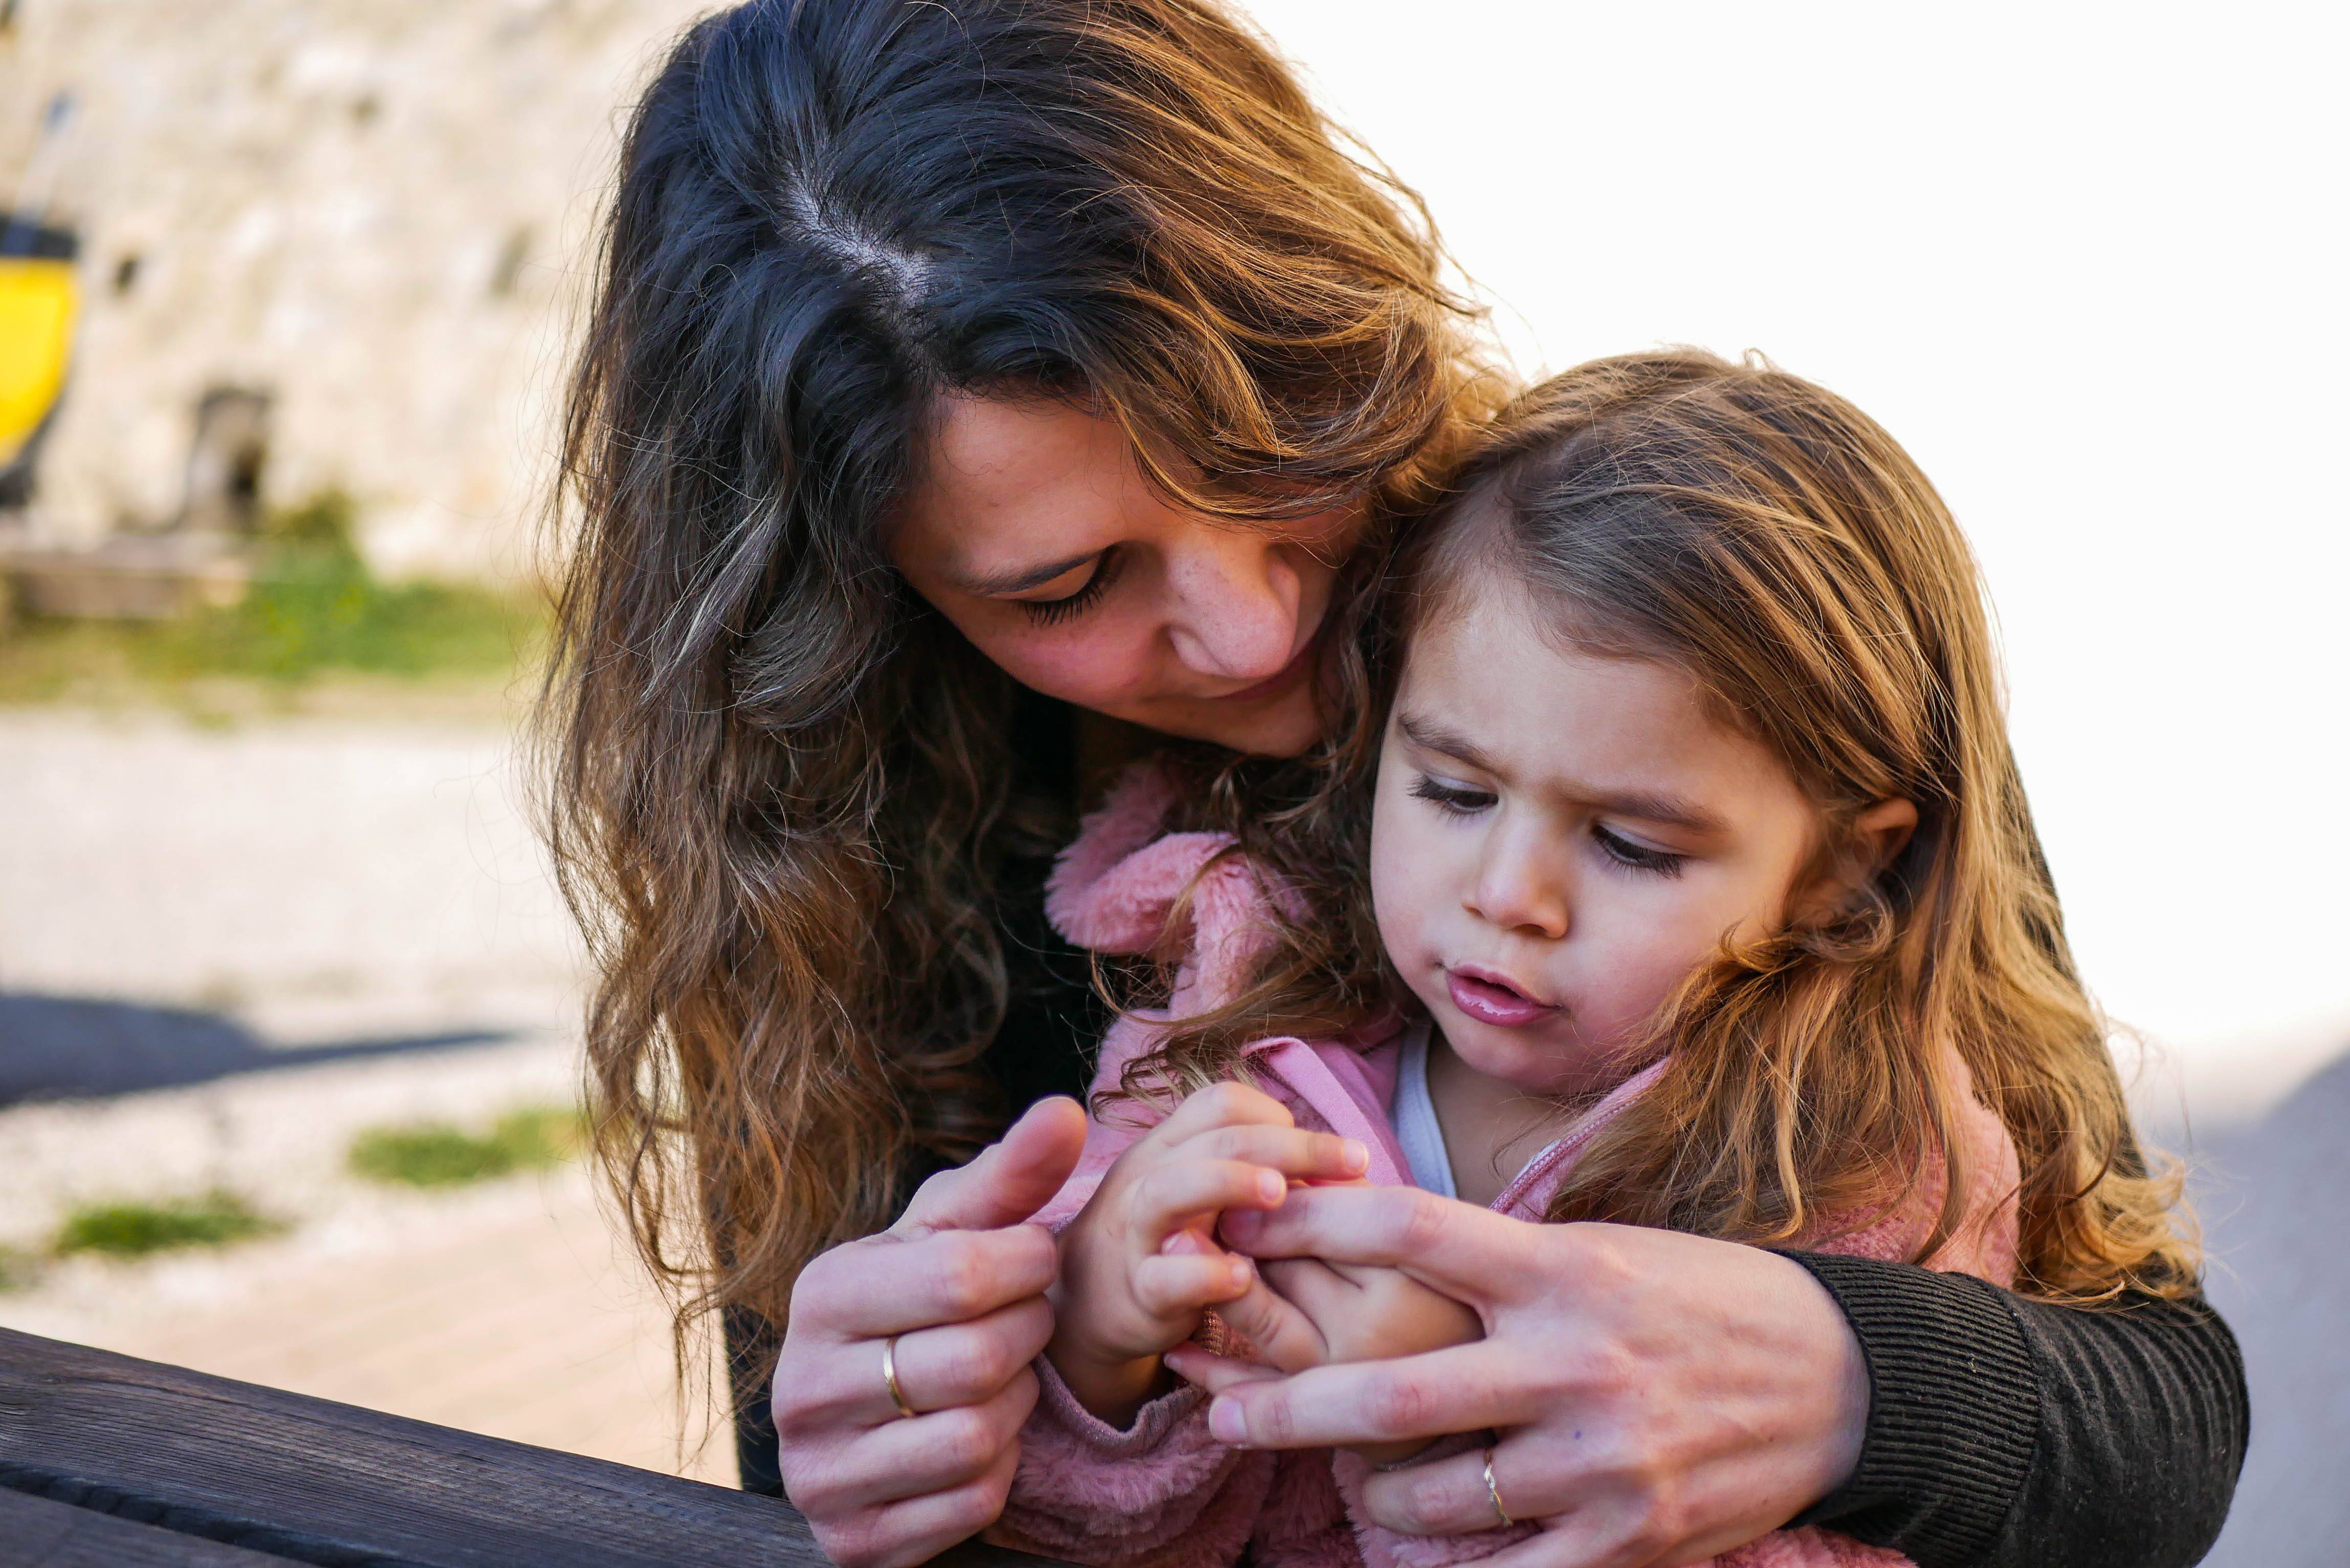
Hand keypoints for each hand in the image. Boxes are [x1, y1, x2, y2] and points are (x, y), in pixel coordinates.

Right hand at [772, 1097, 1086, 1567]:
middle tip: (1026, 1321)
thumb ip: (1009, 1176)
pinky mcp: (851, 1540)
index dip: (1026, 1265)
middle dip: (1027, 1336)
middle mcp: (801, 1387)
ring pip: (974, 1437)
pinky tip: (983, 1438)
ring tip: (1003, 1378)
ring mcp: (819, 1473)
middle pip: (974, 1360)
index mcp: (822, 1294)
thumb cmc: (919, 1302)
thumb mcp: (953, 1233)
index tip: (1032, 1259)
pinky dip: (999, 1470)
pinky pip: (969, 1504)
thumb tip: (1066, 1111)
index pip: (960, 1275)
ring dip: (1017, 1407)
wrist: (868, 1415)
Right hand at [1048, 1082, 1370, 1423]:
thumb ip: (1254, 1169)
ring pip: (1170, 1189)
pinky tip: (1245, 1276)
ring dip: (1229, 1183)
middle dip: (1289, 1146)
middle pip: (1214, 1138)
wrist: (1093, 1300)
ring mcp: (1138, 1231)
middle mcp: (1149, 1174)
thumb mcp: (1208, 1191)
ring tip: (1280, 1196)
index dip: (1283, 1119)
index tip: (1342, 1154)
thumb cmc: (1175, 1237)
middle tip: (1351, 1162)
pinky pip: (1164, 1276)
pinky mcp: (1138, 1291)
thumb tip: (1340, 1165)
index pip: (1223, 1104)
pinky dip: (1204, 1274)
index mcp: (1172, 1144)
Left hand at [1187, 1188, 1868, 1567]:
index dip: (1310, 1226)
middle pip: (1394, 1392)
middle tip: (1222, 1414)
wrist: (1839, 1379)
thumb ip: (1498, 1264)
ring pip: (1435, 1498)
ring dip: (1377, 1498)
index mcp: (1561, 1270)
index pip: (1408, 1231)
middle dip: (1288, 1408)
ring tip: (1360, 1486)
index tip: (1243, 1229)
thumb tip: (1375, 1244)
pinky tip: (1425, 1553)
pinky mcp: (1629, 1540)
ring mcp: (1601, 1459)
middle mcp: (1573, 1361)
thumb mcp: (1601, 1251)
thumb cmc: (1698, 1298)